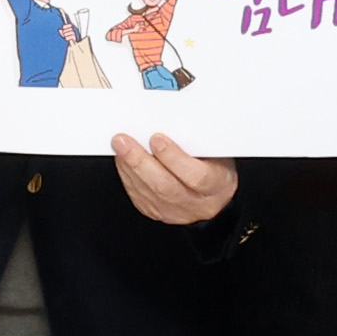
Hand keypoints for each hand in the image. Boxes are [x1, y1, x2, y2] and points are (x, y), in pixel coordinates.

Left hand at [109, 133, 236, 225]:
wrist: (214, 196)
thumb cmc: (215, 167)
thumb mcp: (216, 152)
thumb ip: (195, 141)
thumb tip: (167, 123)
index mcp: (216, 185)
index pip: (196, 176)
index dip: (174, 158)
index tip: (157, 138)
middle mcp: (195, 203)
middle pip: (164, 186)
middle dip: (140, 161)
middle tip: (124, 141)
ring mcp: (175, 211)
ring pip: (148, 192)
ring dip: (129, 166)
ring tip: (120, 146)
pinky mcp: (157, 212)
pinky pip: (138, 195)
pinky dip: (128, 175)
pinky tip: (123, 160)